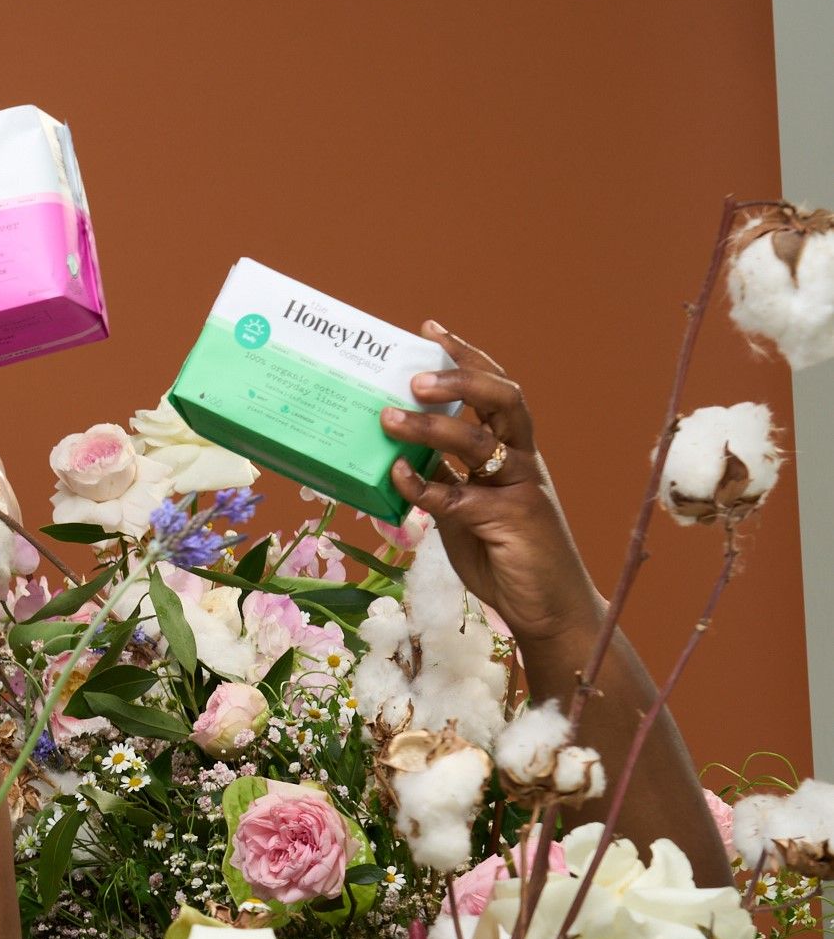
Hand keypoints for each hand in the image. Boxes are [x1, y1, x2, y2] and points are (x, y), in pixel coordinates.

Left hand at [381, 323, 602, 644]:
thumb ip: (442, 483)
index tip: (431, 329)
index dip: (466, 356)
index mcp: (513, 451)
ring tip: (390, 418)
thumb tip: (399, 460)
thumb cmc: (504, 557)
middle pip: (502, 399)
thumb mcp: (464, 513)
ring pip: (480, 440)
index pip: (495, 390)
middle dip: (460, 377)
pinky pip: (459, 495)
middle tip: (415, 376)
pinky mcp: (512, 520)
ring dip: (431, 426)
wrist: (548, 609)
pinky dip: (424, 485)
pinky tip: (397, 477)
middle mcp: (521, 460)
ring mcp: (520, 487)